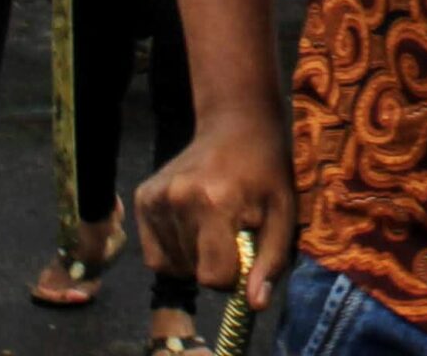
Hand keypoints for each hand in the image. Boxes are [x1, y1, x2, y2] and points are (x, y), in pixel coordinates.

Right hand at [137, 107, 294, 311]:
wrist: (236, 123)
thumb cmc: (266, 169)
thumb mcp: (283, 210)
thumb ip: (271, 260)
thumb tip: (254, 303)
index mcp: (216, 203)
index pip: (213, 276)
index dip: (233, 273)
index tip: (244, 250)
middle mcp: (179, 200)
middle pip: (192, 271)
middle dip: (215, 262)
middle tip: (232, 229)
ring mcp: (156, 198)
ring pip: (170, 265)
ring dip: (194, 257)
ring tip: (214, 223)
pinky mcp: (143, 197)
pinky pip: (154, 252)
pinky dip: (174, 249)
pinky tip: (193, 223)